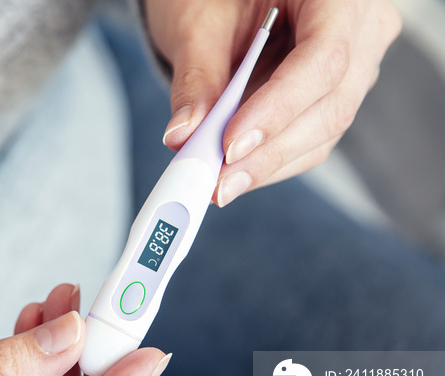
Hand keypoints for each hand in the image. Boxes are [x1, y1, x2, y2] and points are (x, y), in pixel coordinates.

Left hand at [147, 0, 401, 205]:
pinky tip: (233, 174)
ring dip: (266, 165)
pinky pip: (310, 138)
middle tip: (218, 185)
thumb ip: (196, 77)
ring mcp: (355, 65)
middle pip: (330, 106)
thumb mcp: (199, 21)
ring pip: (322, 131)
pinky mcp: (334, 95)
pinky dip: (268, 159)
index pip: (323, 59)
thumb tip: (183, 137)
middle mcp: (361, 29)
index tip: (231, 147)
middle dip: (268, 154)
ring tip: (218, 185)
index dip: (278, 110)